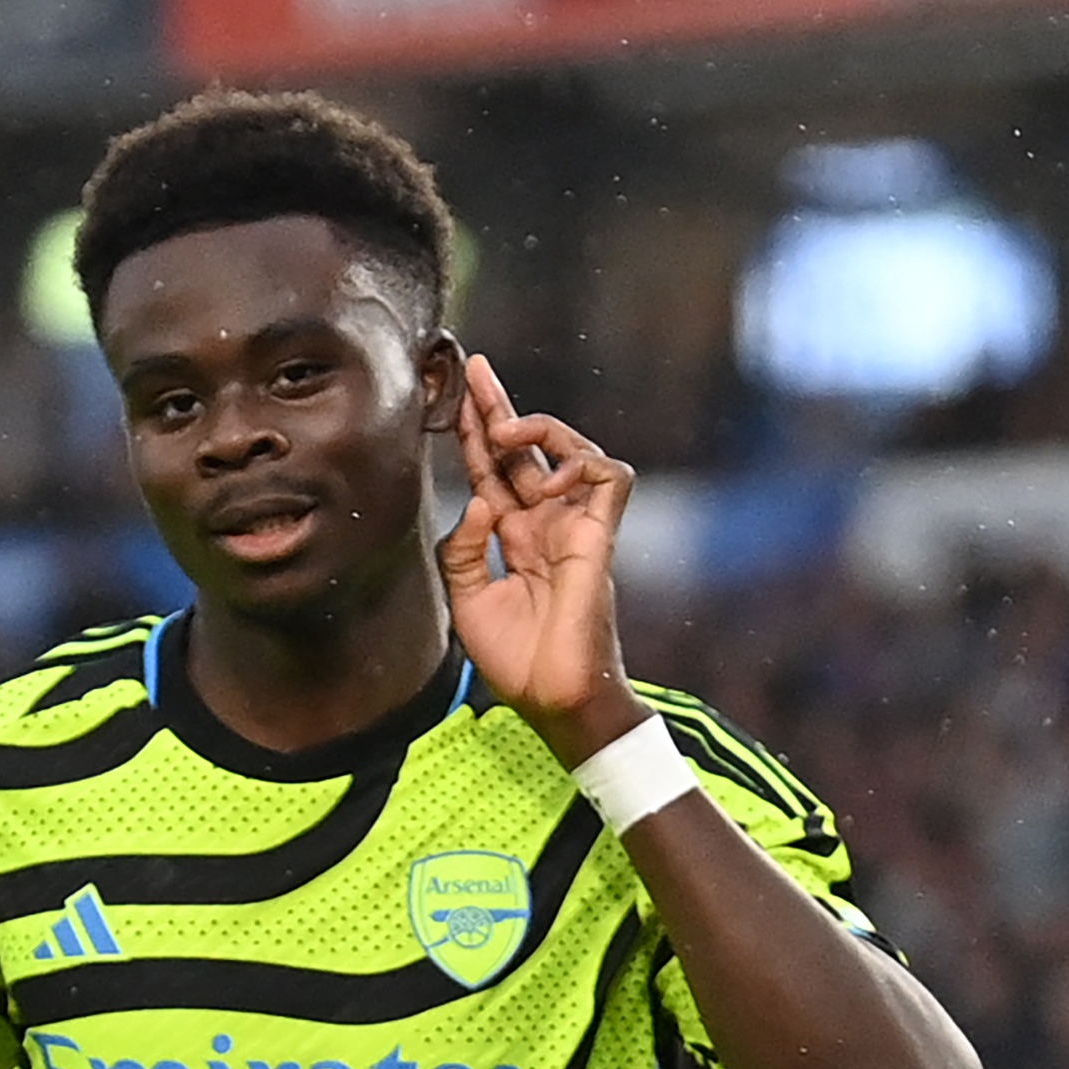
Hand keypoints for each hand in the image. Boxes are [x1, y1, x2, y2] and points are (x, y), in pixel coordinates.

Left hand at [438, 354, 641, 766]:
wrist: (554, 699)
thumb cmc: (516, 661)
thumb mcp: (466, 601)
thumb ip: (460, 549)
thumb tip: (476, 500)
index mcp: (513, 537)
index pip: (494, 472)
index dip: (477, 435)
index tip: (459, 397)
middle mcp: (545, 524)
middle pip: (526, 449)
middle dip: (502, 407)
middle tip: (478, 369)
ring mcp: (575, 528)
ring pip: (573, 450)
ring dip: (540, 429)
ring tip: (507, 429)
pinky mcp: (599, 538)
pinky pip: (609, 478)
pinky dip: (579, 465)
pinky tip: (546, 482)